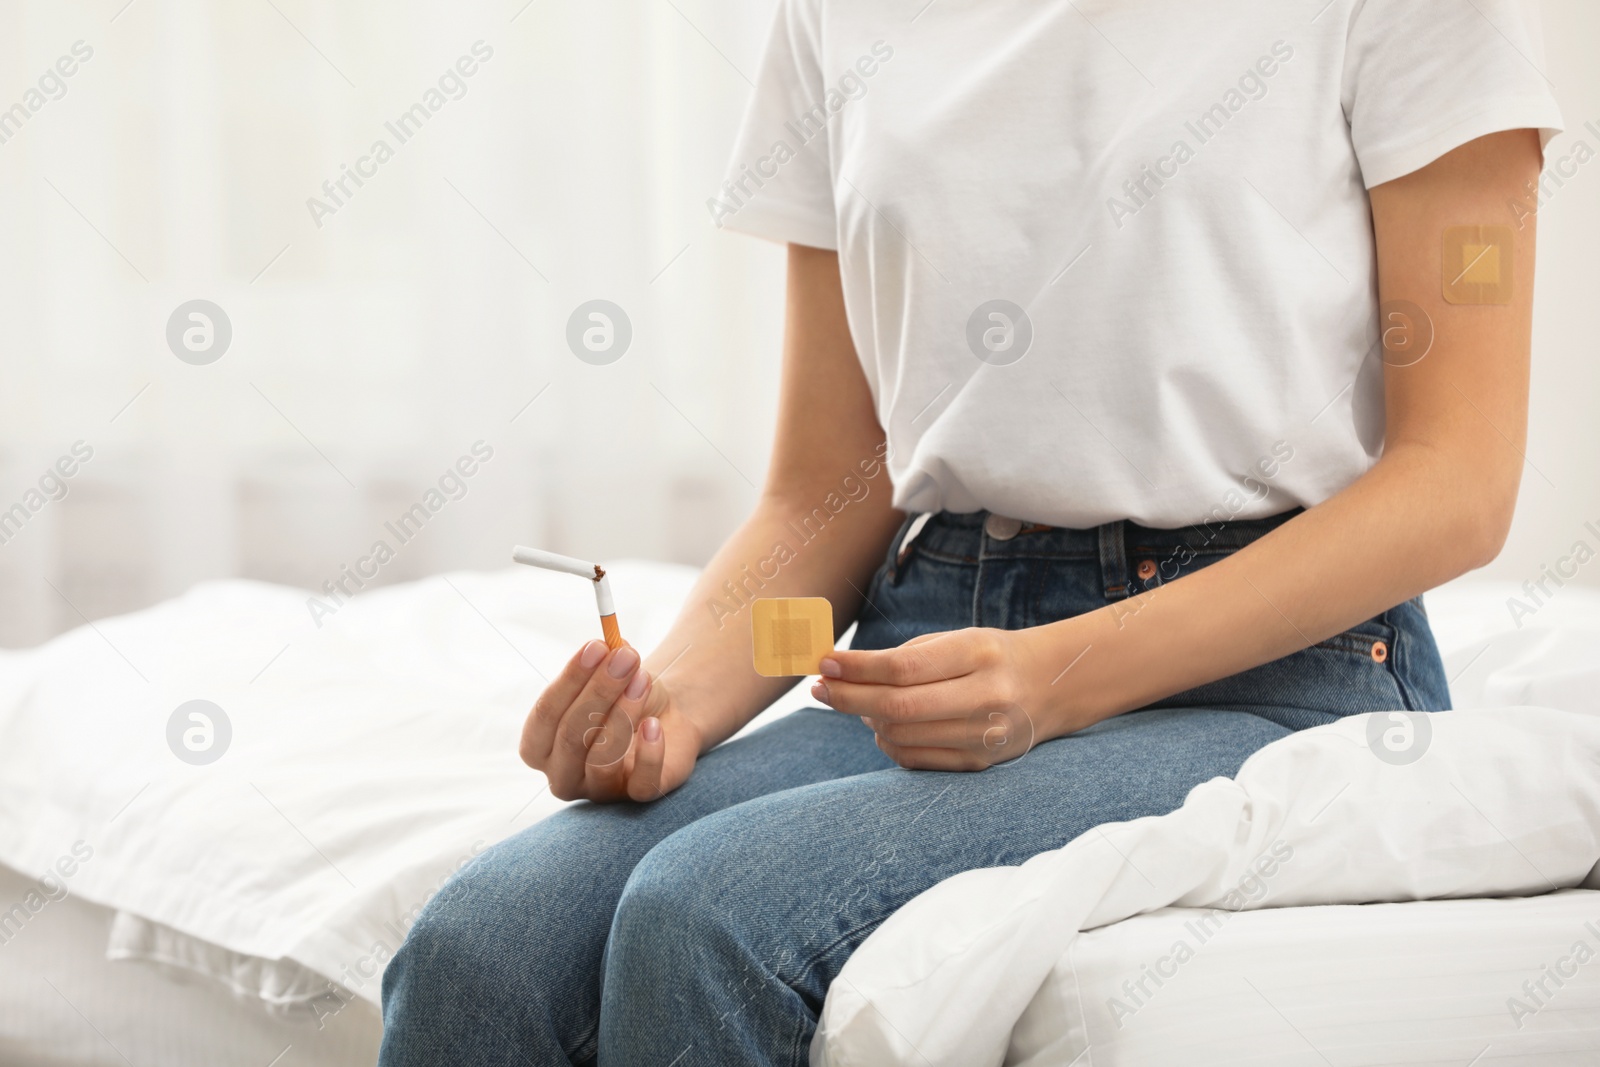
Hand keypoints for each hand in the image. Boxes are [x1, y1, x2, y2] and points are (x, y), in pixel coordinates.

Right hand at [519, 639, 702, 801]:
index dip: (570, 679)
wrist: (666, 718)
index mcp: (539, 745)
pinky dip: (649, 752)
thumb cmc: (624, 696)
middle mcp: (561, 774)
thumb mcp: (612, 673)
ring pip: (601, 760)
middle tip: (627, 657)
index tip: (597, 645)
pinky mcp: (635, 796)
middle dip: (600, 691)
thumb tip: (609, 643)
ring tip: (643, 679)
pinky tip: (654, 725)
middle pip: (570, 737)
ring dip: (624, 714)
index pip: (544, 715)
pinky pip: (640, 784)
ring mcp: (597, 791)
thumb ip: (605, 658)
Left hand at [810, 627, 1060, 770]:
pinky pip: (914, 758)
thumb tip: (844, 676)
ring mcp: (985, 735)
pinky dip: (887, 741)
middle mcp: (986, 696)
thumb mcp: (957, 639)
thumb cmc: (990, 656)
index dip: (856, 668)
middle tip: (818, 687)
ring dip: (866, 718)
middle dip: (848, 697)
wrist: (1051, 686)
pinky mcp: (979, 763)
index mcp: (979, 653)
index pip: (903, 667)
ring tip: (856, 701)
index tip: (824, 662)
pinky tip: (881, 724)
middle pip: (898, 706)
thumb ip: (906, 657)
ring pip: (901, 735)